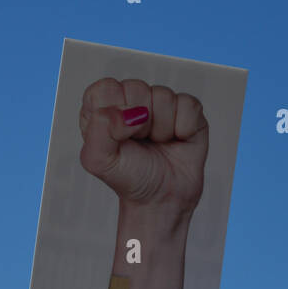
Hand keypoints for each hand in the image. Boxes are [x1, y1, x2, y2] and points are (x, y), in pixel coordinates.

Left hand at [79, 77, 208, 214]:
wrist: (162, 201)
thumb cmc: (130, 179)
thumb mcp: (99, 161)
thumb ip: (99, 129)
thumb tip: (127, 113)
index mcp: (104, 107)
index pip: (107, 88)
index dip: (115, 113)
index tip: (120, 136)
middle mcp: (132, 101)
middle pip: (136, 87)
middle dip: (140, 122)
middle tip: (140, 141)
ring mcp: (161, 104)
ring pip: (163, 95)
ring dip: (161, 128)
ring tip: (158, 143)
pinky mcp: (188, 111)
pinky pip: (188, 105)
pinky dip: (183, 127)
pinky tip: (177, 139)